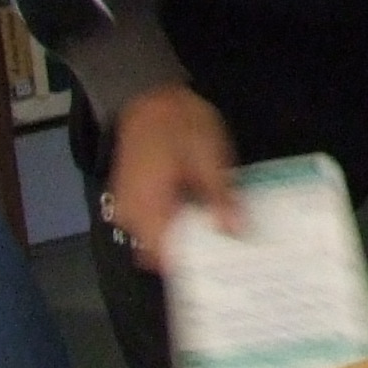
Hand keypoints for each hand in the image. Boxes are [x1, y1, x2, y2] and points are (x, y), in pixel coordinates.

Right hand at [105, 85, 236, 269]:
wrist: (151, 97)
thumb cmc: (180, 123)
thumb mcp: (209, 157)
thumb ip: (221, 197)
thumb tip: (236, 232)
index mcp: (147, 208)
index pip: (169, 258)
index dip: (199, 267)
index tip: (229, 270)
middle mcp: (132, 216)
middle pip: (165, 254)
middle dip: (198, 257)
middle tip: (235, 256)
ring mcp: (131, 210)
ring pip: (162, 243)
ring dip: (190, 243)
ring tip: (226, 239)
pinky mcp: (136, 203)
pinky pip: (158, 227)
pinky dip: (181, 228)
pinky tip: (207, 221)